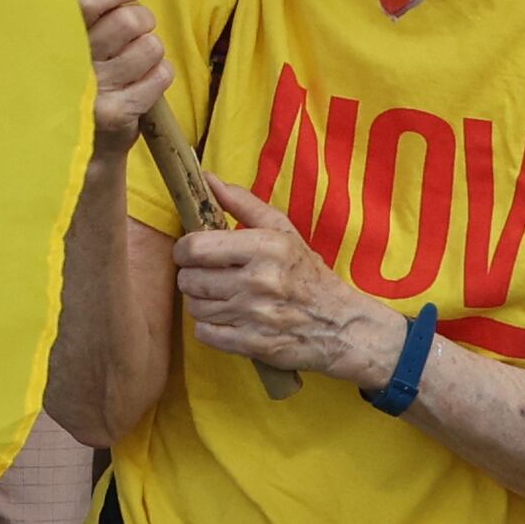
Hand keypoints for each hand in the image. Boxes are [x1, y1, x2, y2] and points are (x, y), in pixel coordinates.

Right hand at [80, 0, 169, 157]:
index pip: (87, 0)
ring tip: (135, 60)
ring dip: (150, 50)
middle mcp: (69, 61)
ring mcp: (93, 90)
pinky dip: (159, 74)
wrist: (78, 141)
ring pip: (149, 48)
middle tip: (135, 29)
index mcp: (54, 34)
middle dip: (142, 20)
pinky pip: (159, 77)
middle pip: (130, 22)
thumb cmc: (80, 71)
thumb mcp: (78, 27)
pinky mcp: (115, 114)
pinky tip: (142, 81)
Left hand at [171, 176, 402, 378]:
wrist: (341, 324)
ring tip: (219, 296)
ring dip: (201, 302)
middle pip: (190, 279)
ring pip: (195, 307)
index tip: (190, 252)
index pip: (195, 247)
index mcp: (265, 247)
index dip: (183, 249)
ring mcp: (255, 316)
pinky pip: (205, 334)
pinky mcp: (253, 345)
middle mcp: (259, 281)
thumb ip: (243, 203)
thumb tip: (206, 178)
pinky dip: (210, 327)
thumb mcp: (283, 231)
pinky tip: (227, 318)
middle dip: (191, 276)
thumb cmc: (307, 274)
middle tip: (206, 275)